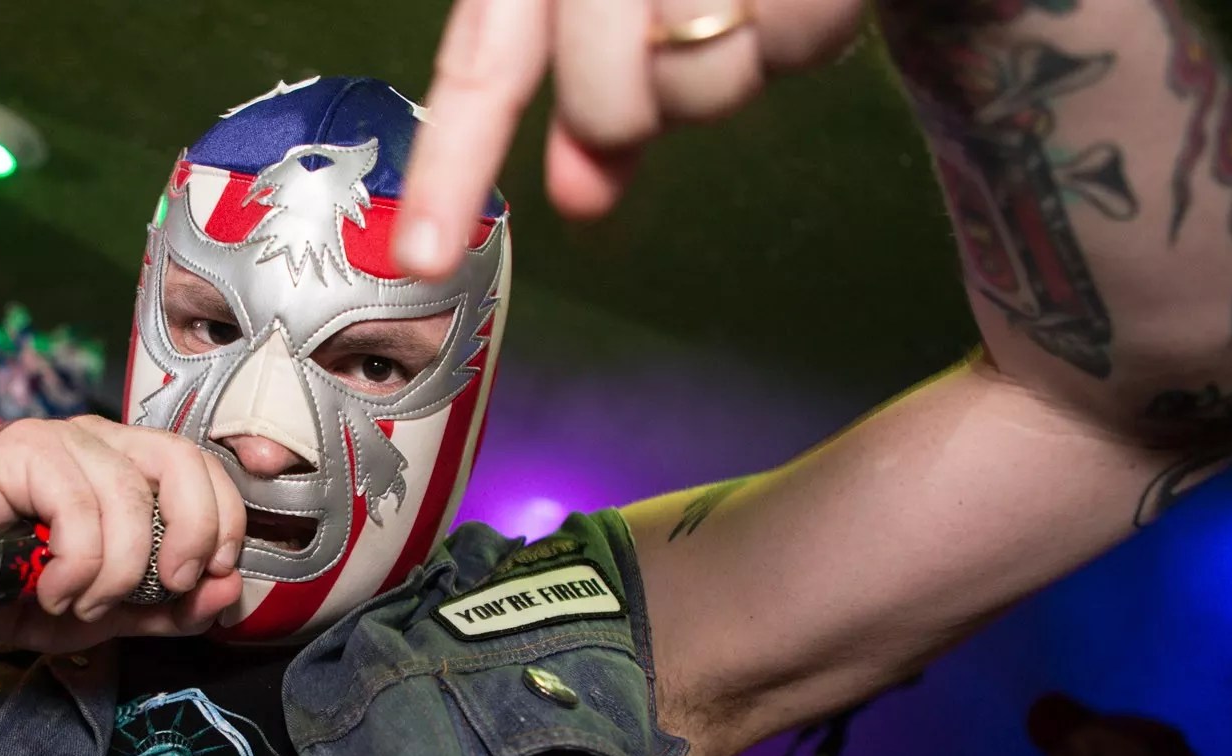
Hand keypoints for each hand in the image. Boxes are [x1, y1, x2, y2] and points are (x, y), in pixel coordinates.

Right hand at [0, 416, 246, 653]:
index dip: (225, 522)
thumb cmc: (27, 595)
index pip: (204, 468)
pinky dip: (76, 565)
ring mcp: (60, 439)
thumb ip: (176, 606)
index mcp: (133, 466)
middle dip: (190, 534)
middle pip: (181, 461)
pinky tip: (54, 590)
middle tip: (167, 587)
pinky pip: (76, 506)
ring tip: (84, 604)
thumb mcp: (119, 614)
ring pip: (127, 496)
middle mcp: (102, 441)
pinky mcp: (18, 450)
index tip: (212, 576)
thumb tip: (231, 591)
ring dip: (116, 571)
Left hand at [395, 0, 861, 276]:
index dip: (451, 169)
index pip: (482, 69)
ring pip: (704, 88)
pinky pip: (799, 43)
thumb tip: (579, 202)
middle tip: (691, 27)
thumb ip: (598, 98)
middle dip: (655, 97)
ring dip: (743, 57)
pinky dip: (807, 29)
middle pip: (610, 108)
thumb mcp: (623, 2)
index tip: (423, 255)